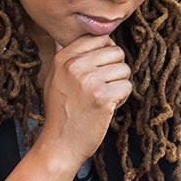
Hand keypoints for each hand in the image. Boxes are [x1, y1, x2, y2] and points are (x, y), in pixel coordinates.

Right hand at [35, 33, 132, 170]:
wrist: (60, 144)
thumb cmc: (60, 113)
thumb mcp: (53, 79)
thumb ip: (62, 57)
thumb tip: (66, 37)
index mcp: (63, 58)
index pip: (100, 38)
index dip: (106, 55)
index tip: (98, 71)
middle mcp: (74, 66)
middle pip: (116, 51)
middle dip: (115, 70)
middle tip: (103, 87)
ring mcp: (88, 81)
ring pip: (124, 69)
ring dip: (119, 85)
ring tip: (103, 98)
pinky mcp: (102, 97)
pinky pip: (128, 86)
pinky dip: (122, 98)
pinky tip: (107, 108)